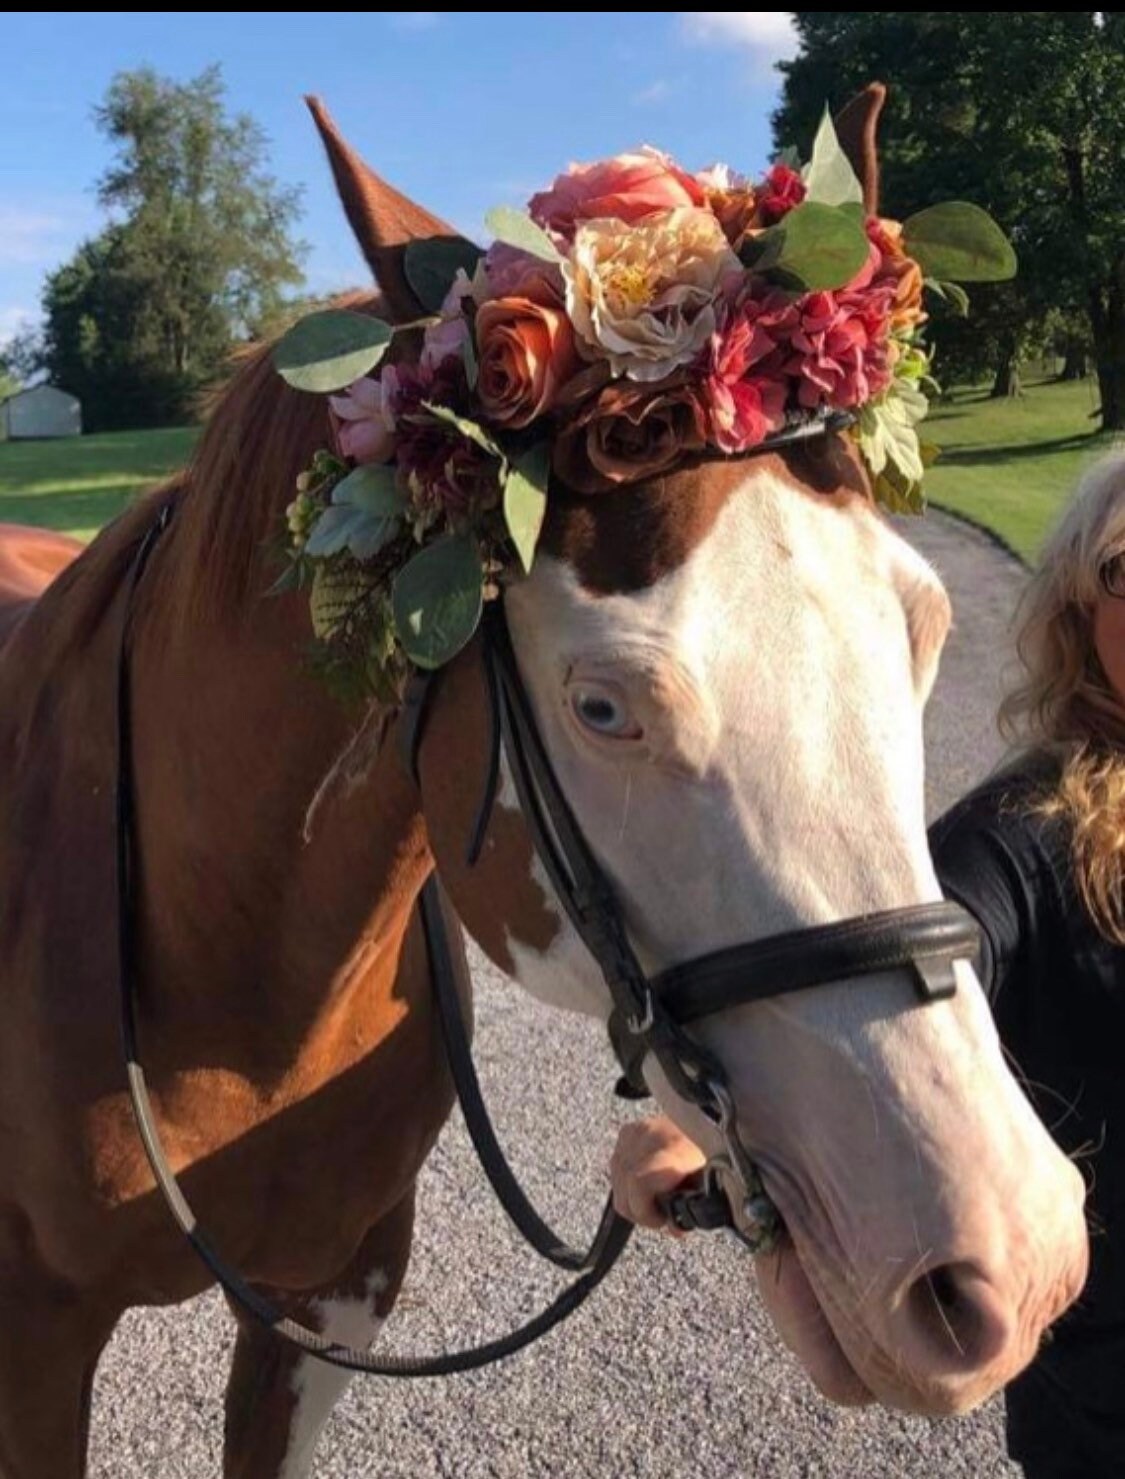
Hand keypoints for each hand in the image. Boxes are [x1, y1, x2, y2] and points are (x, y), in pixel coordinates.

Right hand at [609, 1116, 707, 1232]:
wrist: (716, 1128)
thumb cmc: (719, 1159)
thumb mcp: (711, 1189)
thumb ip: (690, 1210)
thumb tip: (672, 1227)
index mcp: (676, 1149)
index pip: (639, 1182)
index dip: (644, 1211)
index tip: (661, 1220)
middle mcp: (653, 1135)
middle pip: (625, 1183)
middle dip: (638, 1209)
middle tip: (659, 1215)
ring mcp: (639, 1129)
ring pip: (617, 1174)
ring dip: (630, 1195)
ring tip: (653, 1200)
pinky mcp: (631, 1129)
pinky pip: (616, 1162)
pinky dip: (626, 1179)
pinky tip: (644, 1184)